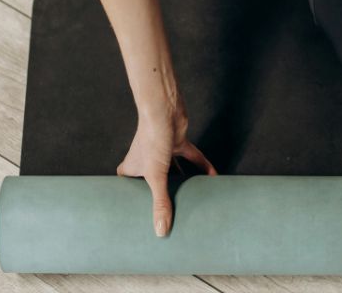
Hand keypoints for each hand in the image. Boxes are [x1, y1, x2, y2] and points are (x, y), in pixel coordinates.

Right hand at [116, 96, 216, 236]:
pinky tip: (213, 177)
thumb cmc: (152, 139)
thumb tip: (161, 230)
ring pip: (174, 170)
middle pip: (153, 181)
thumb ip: (161, 203)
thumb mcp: (156, 177)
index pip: (128, 187)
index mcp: (132, 167)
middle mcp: (146, 159)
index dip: (131, 199)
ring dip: (184, 181)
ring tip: (192, 199)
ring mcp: (163, 151)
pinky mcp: (178, 142)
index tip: (137, 214)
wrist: (164, 110)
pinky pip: (192, 158)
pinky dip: (202, 167)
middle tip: (169, 212)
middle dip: (162, 194)